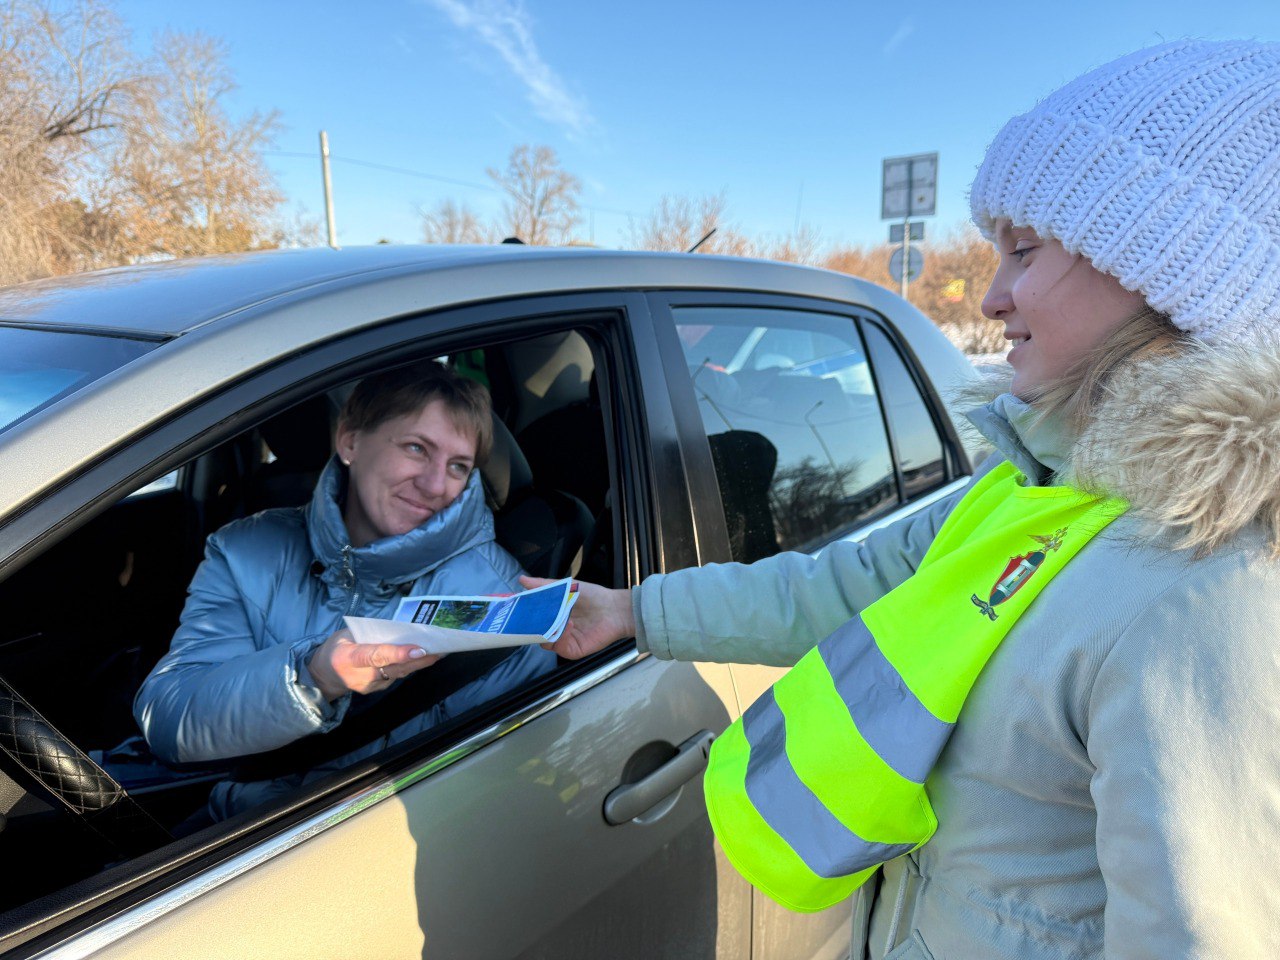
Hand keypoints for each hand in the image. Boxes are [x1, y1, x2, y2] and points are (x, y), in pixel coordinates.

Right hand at [307, 628, 440, 701]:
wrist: (323, 676)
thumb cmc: (336, 648)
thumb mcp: (345, 635)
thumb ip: (369, 634)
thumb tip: (399, 630)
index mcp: (349, 657)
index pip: (376, 655)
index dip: (398, 653)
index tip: (419, 649)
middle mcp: (361, 676)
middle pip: (395, 667)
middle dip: (419, 658)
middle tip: (441, 648)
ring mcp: (370, 686)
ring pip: (399, 673)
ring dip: (420, 663)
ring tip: (440, 650)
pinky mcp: (377, 690)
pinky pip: (397, 676)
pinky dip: (410, 666)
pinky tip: (424, 657)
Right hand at [519, 576, 634, 659]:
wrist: (614, 609)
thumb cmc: (592, 596)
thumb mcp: (565, 586)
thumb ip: (542, 585)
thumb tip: (522, 580)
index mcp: (552, 615)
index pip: (531, 619)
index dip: (522, 616)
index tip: (513, 610)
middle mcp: (555, 629)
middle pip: (534, 632)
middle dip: (529, 625)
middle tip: (526, 617)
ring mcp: (563, 640)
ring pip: (544, 641)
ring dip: (546, 629)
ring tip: (555, 617)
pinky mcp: (572, 650)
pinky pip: (559, 647)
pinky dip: (561, 636)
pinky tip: (568, 624)